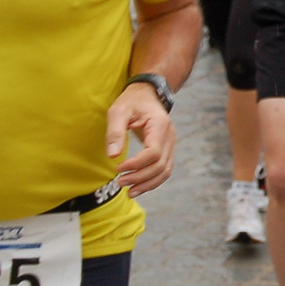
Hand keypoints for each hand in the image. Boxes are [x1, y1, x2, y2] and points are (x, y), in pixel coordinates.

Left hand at [107, 82, 175, 196]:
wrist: (147, 94)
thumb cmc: (131, 102)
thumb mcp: (118, 111)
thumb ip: (115, 133)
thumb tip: (113, 156)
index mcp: (160, 125)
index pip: (153, 152)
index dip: (136, 164)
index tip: (117, 168)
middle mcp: (170, 136)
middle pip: (160, 165)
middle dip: (140, 177)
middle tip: (119, 182)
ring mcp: (171, 144)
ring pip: (165, 171)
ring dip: (148, 184)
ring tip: (128, 191)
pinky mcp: (167, 149)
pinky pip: (164, 170)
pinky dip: (152, 181)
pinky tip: (138, 187)